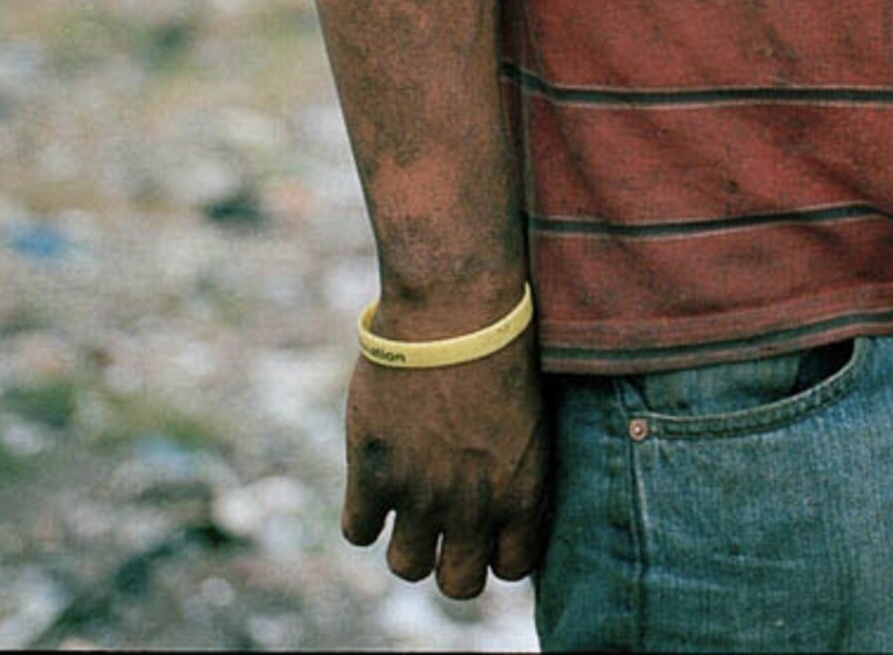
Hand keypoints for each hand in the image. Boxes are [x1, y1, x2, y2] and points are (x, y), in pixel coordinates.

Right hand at [342, 341, 550, 598]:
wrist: (456, 309)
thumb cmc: (503, 346)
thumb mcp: (532, 418)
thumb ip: (517, 471)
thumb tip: (505, 504)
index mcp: (523, 493)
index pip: (511, 567)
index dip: (496, 552)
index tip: (486, 531)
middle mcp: (474, 507)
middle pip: (459, 584)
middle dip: (453, 561)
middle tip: (445, 528)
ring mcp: (421, 497)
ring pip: (407, 566)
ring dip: (407, 543)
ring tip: (409, 508)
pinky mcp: (375, 477)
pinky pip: (359, 531)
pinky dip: (364, 515)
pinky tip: (374, 486)